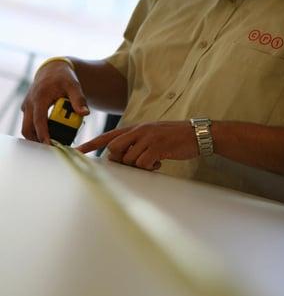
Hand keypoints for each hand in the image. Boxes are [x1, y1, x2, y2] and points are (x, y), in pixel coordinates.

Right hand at [21, 61, 88, 143]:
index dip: (43, 134)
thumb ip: (79, 99)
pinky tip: (51, 133)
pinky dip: (38, 131)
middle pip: (28, 128)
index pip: (39, 120)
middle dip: (38, 140)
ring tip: (54, 142)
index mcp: (40, 97)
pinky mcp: (28, 110)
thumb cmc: (64, 77)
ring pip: (27, 128)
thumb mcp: (74, 85)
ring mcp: (27, 107)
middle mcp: (30, 103)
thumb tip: (85, 113)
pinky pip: (30, 124)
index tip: (48, 144)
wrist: (53, 70)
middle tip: (53, 148)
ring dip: (38, 136)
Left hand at [76, 121, 197, 170]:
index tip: (77, 151)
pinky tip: (160, 162)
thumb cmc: (172, 137)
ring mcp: (148, 138)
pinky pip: (144, 163)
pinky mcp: (158, 147)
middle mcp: (139, 131)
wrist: (195, 133)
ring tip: (154, 160)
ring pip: (129, 159)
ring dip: (140, 165)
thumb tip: (119, 157)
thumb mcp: (151, 135)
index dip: (92, 144)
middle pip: (114, 148)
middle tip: (135, 162)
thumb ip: (135, 142)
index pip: (108, 135)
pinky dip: (150, 167)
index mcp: (135, 128)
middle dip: (120, 160)